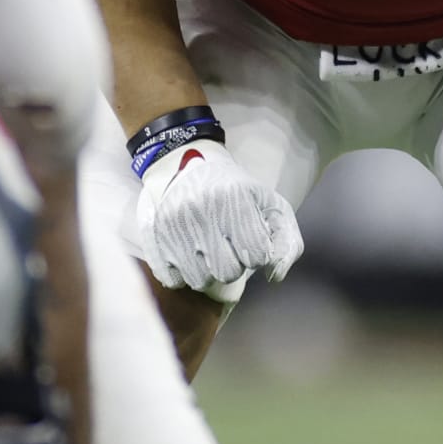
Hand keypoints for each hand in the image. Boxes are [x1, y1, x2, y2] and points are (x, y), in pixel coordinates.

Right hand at [135, 142, 301, 296]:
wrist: (183, 162)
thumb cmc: (235, 191)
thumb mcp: (269, 204)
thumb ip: (287, 241)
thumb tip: (275, 276)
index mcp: (236, 200)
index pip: (256, 256)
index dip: (256, 253)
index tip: (248, 239)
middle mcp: (204, 212)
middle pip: (228, 272)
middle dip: (233, 263)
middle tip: (227, 245)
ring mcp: (176, 226)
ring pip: (199, 281)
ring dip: (207, 271)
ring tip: (207, 248)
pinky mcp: (155, 237)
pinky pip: (173, 280)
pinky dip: (182, 273)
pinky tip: (187, 252)